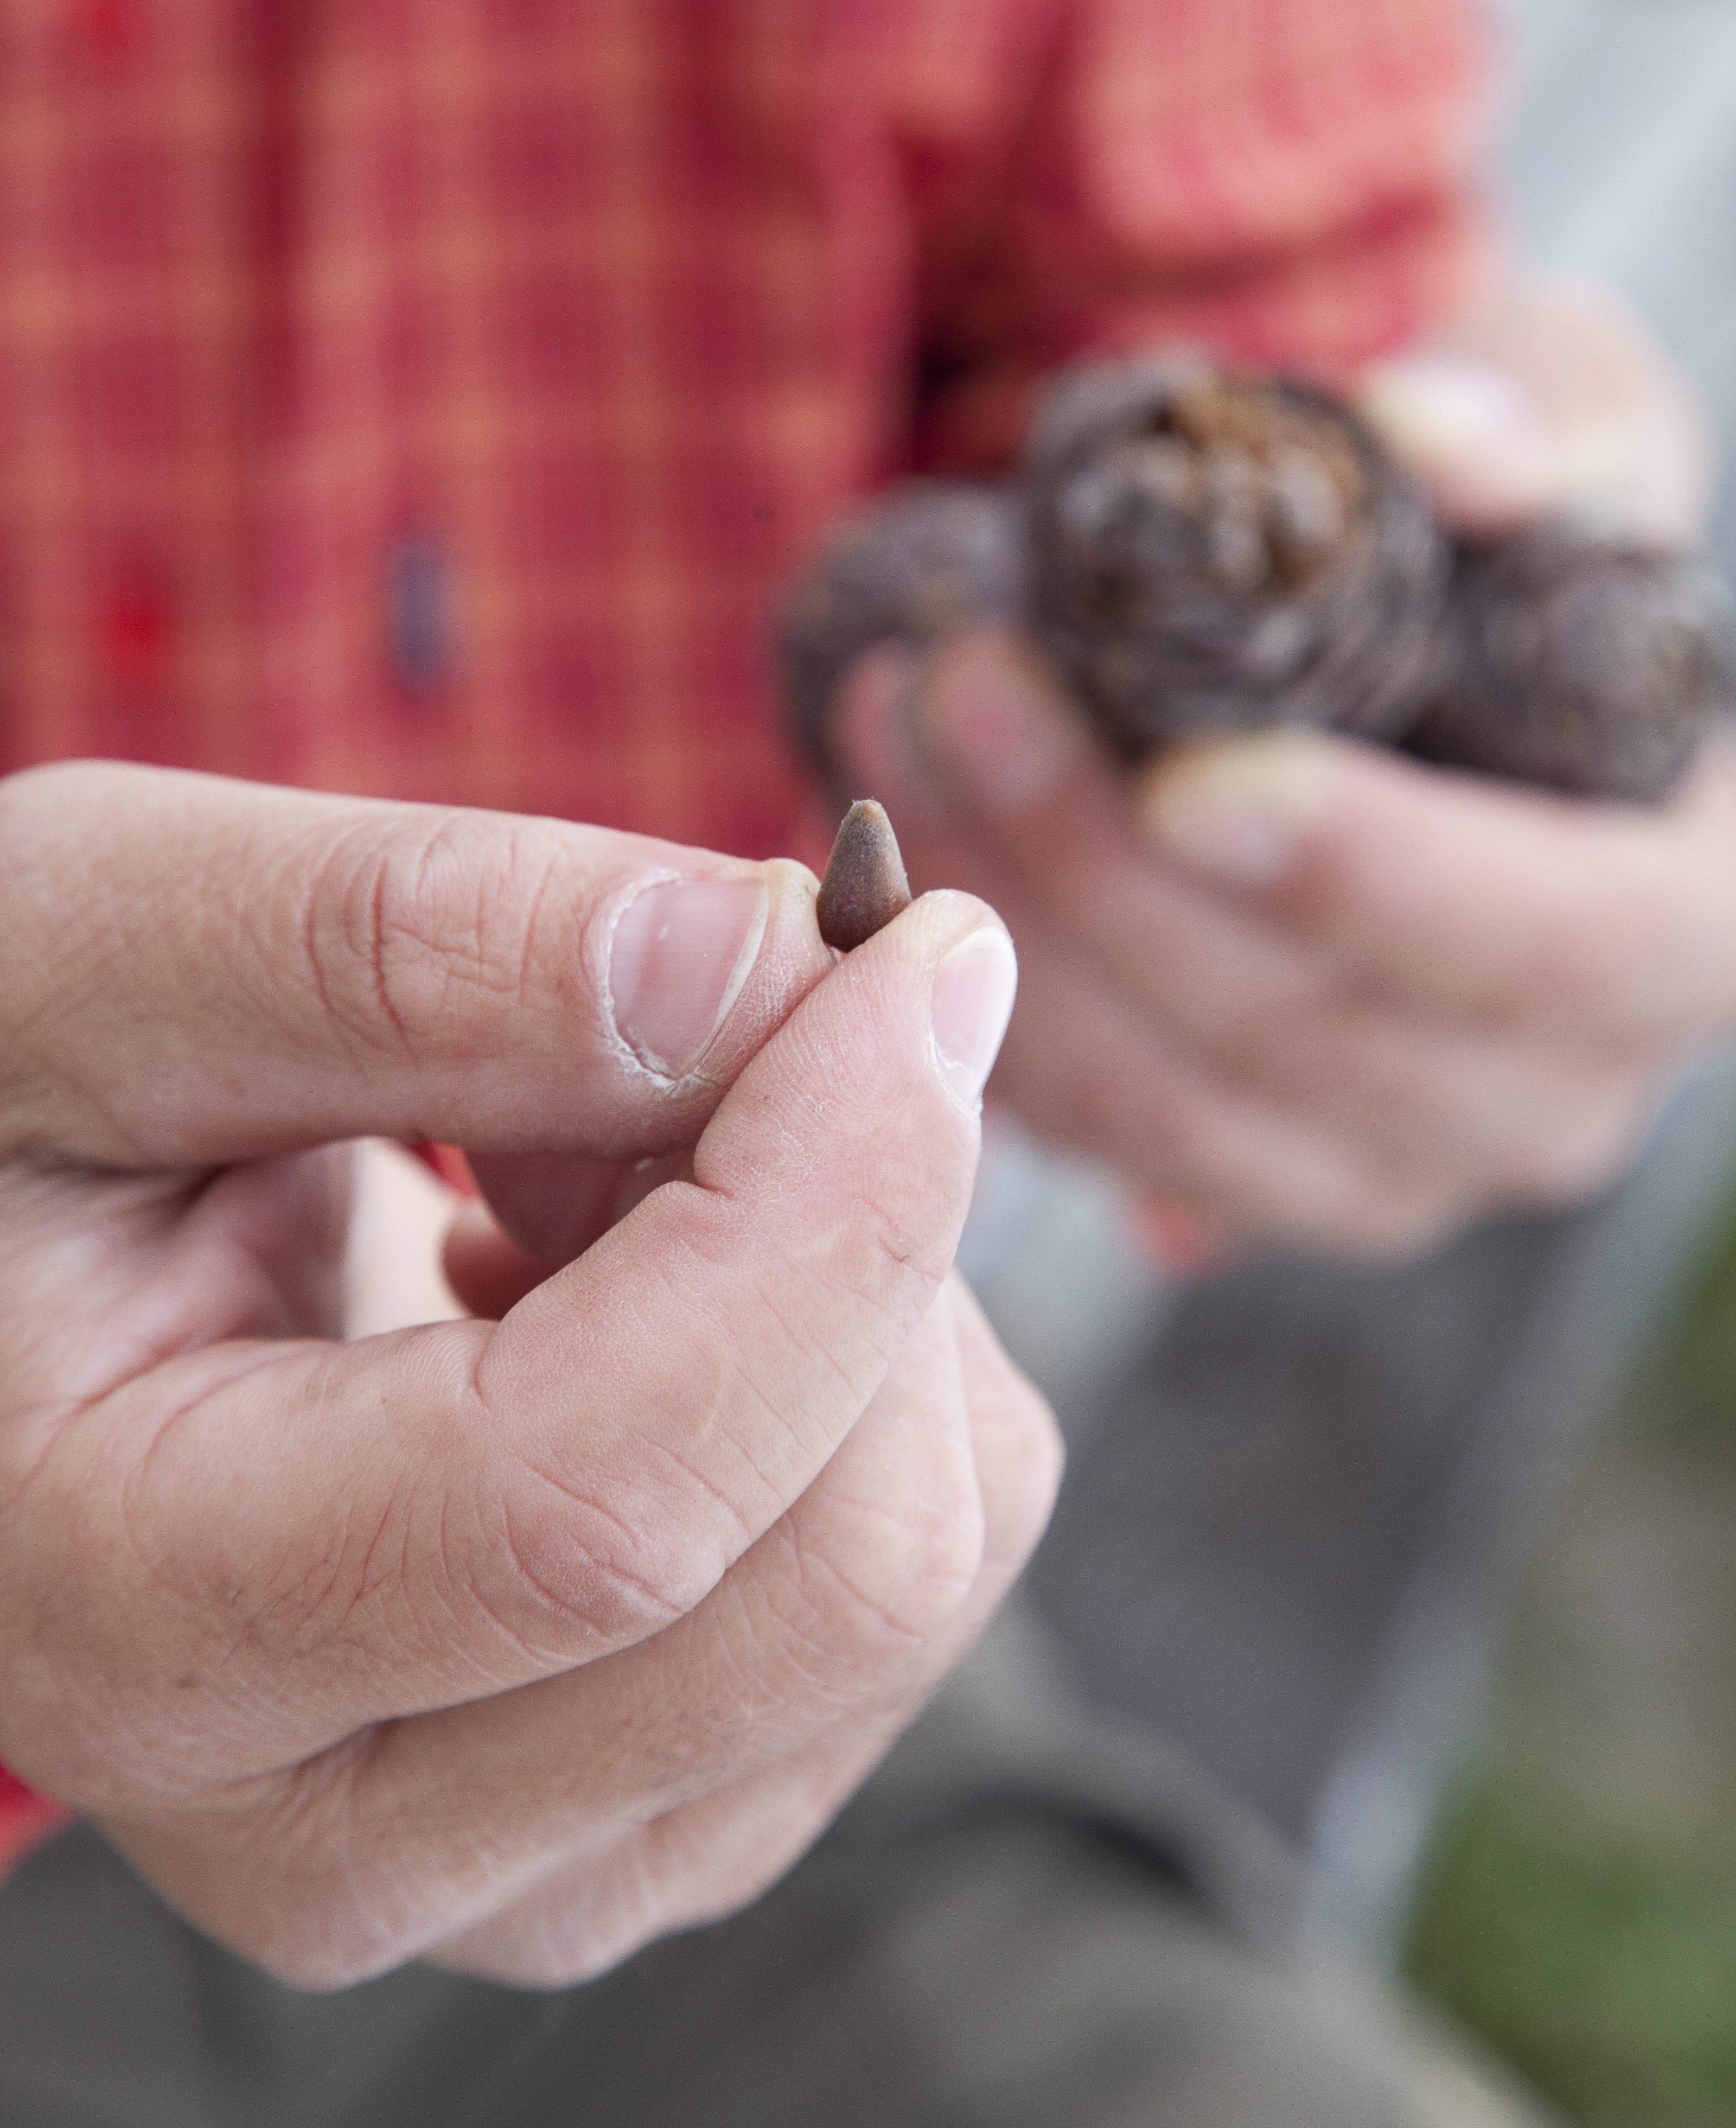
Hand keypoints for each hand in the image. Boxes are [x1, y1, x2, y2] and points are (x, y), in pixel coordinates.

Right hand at [0, 762, 1055, 1986]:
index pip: (606, 1504)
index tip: (911, 953)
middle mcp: (341, 1835)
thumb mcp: (92, 953)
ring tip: (584, 1157)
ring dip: (842, 1274)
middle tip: (670, 1028)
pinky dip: (854, 1352)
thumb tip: (761, 960)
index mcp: (142, 1629)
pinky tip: (625, 1269)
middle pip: (828, 1571)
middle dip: (847, 1220)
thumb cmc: (1, 1102)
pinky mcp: (660, 1803)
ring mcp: (528, 1863)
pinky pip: (922, 1562)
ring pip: (916, 1569)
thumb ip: (397, 946)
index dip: (828, 1207)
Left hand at [831, 276, 1735, 1256]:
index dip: (1376, 874)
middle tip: (955, 680)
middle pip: (1319, 1041)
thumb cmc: (1509, 540)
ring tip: (882, 733)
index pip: (1563, 943)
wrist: (1410, 679)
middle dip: (1105, 871)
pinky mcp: (1241, 1177)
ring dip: (1002, 929)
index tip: (1187, 775)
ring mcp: (1389, 1163)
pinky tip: (881, 856)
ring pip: (1174, 1113)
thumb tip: (1435, 443)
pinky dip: (965, 1007)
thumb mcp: (1567, 425)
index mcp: (1684, 927)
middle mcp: (1554, 1089)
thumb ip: (1540, 423)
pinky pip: (1088, 1141)